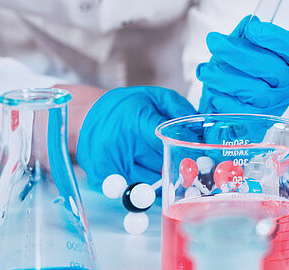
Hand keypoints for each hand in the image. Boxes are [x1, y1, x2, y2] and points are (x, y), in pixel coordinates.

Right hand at [76, 86, 196, 188]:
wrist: (89, 116)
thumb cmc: (128, 106)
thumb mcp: (156, 96)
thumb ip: (180, 110)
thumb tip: (200, 132)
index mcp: (134, 120)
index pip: (165, 142)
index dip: (183, 150)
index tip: (198, 154)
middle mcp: (119, 145)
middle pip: (159, 166)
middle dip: (176, 167)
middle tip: (190, 168)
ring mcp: (108, 165)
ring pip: (148, 184)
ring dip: (163, 182)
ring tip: (170, 173)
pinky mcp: (100, 180)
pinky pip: (132, 192)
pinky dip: (145, 189)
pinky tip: (150, 178)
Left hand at [197, 15, 288, 114]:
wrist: (222, 109)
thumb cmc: (233, 75)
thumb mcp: (236, 50)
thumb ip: (243, 36)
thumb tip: (249, 23)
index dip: (276, 38)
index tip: (251, 29)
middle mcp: (287, 86)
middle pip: (274, 69)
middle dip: (240, 54)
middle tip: (214, 42)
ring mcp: (275, 108)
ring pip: (258, 92)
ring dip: (227, 79)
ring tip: (204, 71)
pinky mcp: (259, 127)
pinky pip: (246, 115)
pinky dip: (228, 102)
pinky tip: (214, 95)